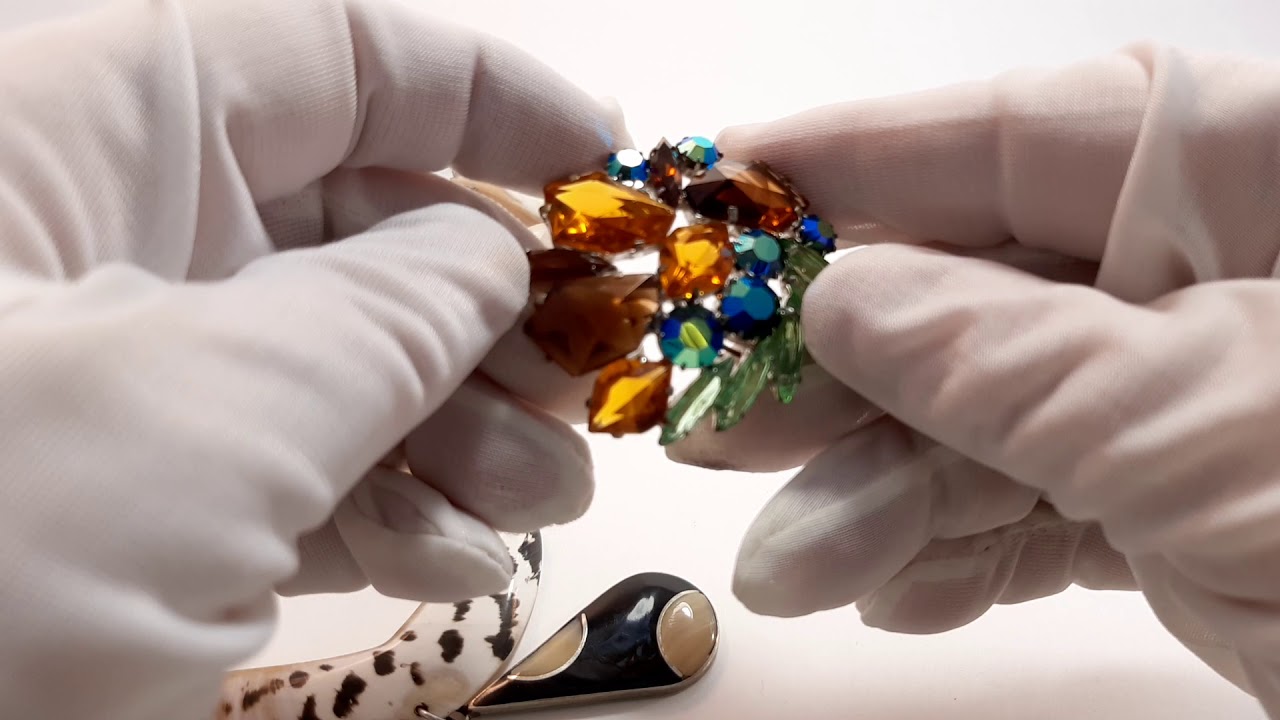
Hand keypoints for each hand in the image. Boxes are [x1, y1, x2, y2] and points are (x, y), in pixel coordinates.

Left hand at [0, 0, 619, 716]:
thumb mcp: (212, 414)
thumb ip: (390, 310)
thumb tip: (496, 262)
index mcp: (68, 127)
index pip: (326, 52)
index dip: (488, 95)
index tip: (610, 173)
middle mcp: (87, 232)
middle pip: (349, 217)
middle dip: (490, 306)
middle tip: (589, 392)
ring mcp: (103, 373)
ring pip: (329, 352)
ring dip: (458, 423)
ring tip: (539, 503)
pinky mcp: (113, 495)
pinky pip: (280, 461)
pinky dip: (380, 503)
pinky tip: (447, 561)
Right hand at [669, 43, 1279, 711]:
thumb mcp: (1209, 421)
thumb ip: (1006, 361)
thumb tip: (835, 299)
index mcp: (1235, 174)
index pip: (998, 140)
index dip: (838, 167)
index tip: (707, 199)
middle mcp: (1199, 272)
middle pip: (964, 291)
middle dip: (831, 366)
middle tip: (702, 415)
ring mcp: (1185, 397)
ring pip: (985, 420)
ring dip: (882, 495)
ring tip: (795, 566)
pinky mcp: (1183, 508)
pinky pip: (1039, 510)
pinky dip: (961, 556)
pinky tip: (893, 591)